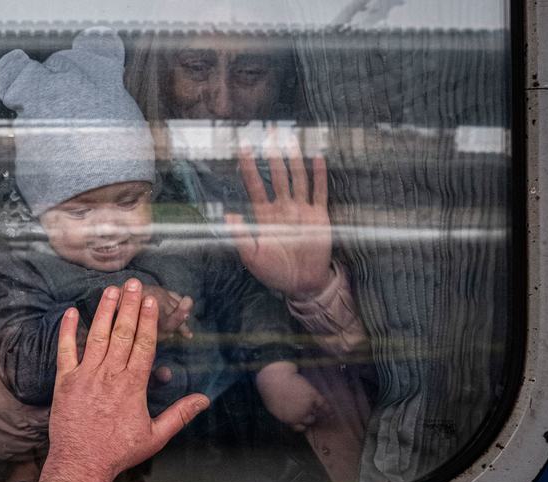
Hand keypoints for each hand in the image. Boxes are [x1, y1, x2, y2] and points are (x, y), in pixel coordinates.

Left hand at [30, 278, 209, 481]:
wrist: (81, 463)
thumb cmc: (118, 452)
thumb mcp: (155, 436)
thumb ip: (179, 415)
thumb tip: (203, 400)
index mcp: (132, 385)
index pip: (143, 344)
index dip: (148, 320)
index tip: (151, 301)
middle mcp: (110, 375)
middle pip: (122, 333)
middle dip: (129, 306)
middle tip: (134, 283)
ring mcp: (86, 375)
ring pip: (97, 336)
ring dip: (104, 311)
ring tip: (110, 290)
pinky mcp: (65, 381)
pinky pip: (66, 351)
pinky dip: (68, 331)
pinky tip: (72, 312)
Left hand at [225, 136, 333, 299]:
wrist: (301, 284)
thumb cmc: (274, 272)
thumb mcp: (252, 256)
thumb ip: (241, 235)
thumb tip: (228, 214)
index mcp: (264, 215)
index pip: (255, 185)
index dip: (249, 166)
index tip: (244, 147)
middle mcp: (282, 207)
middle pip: (276, 174)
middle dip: (272, 154)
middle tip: (269, 131)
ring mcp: (301, 210)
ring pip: (297, 178)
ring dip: (294, 159)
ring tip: (290, 139)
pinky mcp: (319, 216)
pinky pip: (319, 192)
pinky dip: (319, 175)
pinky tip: (317, 158)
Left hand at [255, 361, 329, 431]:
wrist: (274, 378)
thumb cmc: (271, 390)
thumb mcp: (273, 406)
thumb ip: (282, 414)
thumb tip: (288, 417)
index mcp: (288, 420)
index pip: (299, 427)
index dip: (302, 424)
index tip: (304, 422)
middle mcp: (299, 415)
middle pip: (309, 420)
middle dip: (308, 416)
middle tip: (309, 410)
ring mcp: (306, 406)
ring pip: (315, 413)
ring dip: (315, 410)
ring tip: (314, 406)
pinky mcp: (312, 395)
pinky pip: (323, 404)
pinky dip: (327, 408)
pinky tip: (330, 412)